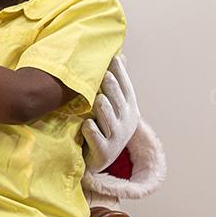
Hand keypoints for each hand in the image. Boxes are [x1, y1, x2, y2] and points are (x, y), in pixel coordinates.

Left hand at [82, 54, 140, 172]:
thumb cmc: (104, 127)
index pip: (126, 88)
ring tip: (97, 99)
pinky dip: (90, 129)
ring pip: (108, 117)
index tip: (113, 58)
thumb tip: (120, 56)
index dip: (120, 74)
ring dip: (102, 108)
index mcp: (129, 109)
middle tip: (104, 74)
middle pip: (118, 100)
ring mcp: (116, 138)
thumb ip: (116, 83)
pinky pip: (95, 135)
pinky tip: (86, 124)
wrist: (97, 160)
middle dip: (111, 87)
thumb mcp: (113, 105)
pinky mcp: (104, 152)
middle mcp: (126, 123)